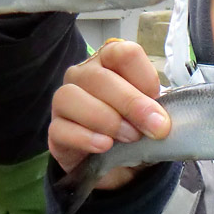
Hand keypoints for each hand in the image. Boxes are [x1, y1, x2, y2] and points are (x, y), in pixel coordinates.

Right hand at [49, 39, 171, 189]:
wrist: (118, 161)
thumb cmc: (136, 125)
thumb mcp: (152, 113)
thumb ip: (156, 110)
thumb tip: (160, 122)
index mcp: (111, 61)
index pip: (124, 53)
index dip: (144, 77)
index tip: (159, 100)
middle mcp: (83, 74)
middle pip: (99, 77)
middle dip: (131, 103)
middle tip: (154, 128)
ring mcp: (64, 100)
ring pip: (71, 97)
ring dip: (106, 119)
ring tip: (129, 137)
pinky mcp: (54, 129)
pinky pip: (61, 128)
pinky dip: (86, 138)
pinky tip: (105, 146)